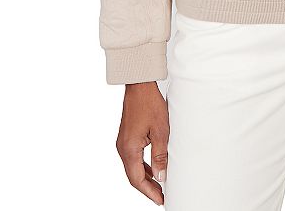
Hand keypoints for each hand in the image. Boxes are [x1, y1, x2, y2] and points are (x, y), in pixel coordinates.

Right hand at [116, 81, 169, 205]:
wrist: (139, 84)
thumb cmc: (150, 103)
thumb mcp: (160, 131)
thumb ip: (160, 155)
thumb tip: (161, 176)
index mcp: (128, 149)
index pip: (137, 179)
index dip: (149, 191)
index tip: (161, 199)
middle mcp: (122, 148)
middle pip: (134, 175)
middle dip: (148, 187)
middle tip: (162, 196)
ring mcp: (123, 142)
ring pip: (133, 167)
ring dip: (146, 177)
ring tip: (160, 185)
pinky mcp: (127, 136)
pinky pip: (133, 157)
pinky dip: (143, 165)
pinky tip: (153, 168)